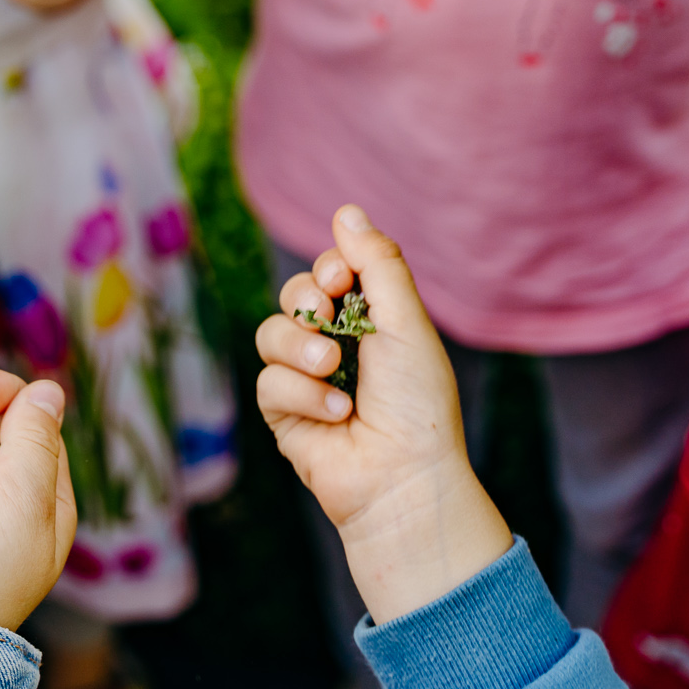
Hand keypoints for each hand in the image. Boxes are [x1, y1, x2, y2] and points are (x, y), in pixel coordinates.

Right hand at [255, 205, 511, 623]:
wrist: (404, 477)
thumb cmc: (418, 404)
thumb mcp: (405, 323)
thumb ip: (377, 264)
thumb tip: (346, 210)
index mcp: (369, 320)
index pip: (330, 271)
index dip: (329, 266)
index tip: (342, 277)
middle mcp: (335, 344)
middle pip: (294, 294)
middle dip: (307, 299)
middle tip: (331, 315)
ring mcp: (305, 379)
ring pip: (271, 333)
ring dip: (302, 348)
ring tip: (333, 370)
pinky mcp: (283, 413)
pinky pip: (270, 381)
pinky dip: (304, 394)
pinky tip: (337, 415)